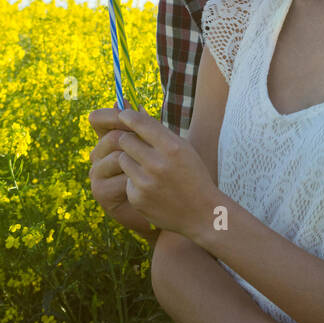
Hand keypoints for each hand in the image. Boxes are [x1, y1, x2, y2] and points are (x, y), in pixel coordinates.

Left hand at [88, 106, 216, 238]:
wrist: (202, 213)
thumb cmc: (193, 175)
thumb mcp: (184, 149)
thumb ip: (160, 132)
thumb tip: (135, 110)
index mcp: (173, 148)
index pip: (141, 123)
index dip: (128, 116)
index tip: (124, 115)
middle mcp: (158, 164)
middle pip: (125, 140)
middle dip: (128, 140)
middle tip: (135, 144)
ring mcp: (146, 182)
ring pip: (122, 159)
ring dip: (130, 160)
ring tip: (147, 168)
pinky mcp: (137, 197)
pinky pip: (126, 180)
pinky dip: (134, 181)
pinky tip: (151, 187)